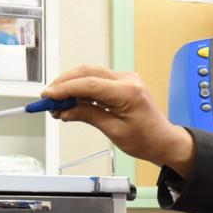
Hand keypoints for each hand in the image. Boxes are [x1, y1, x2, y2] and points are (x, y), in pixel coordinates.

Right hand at [44, 66, 194, 173]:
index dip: (65, 89)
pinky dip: (82, 89)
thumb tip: (66, 110)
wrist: (164, 140)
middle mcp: (128, 80)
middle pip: (88, 72)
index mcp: (128, 92)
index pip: (89, 84)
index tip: (48, 95)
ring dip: (72, 86)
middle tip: (48, 99)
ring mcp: (126, 79)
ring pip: (91, 74)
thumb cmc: (146, 140)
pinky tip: (72, 101)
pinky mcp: (123, 83)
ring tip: (57, 104)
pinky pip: (98, 80)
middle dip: (65, 84)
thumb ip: (89, 116)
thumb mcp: (114, 132)